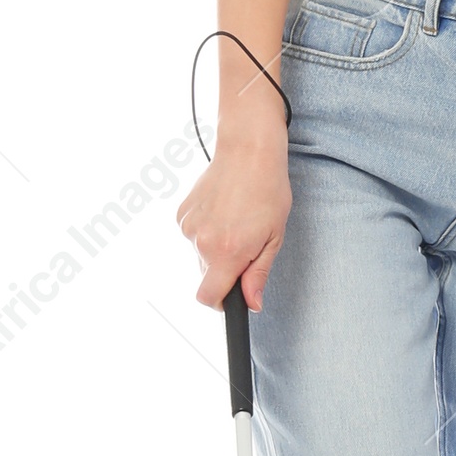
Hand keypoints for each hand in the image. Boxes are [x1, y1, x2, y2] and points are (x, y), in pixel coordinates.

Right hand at [177, 141, 290, 310]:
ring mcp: (188, 226)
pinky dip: (206, 230)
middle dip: (224, 268)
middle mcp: (201, 242)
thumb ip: (258, 274)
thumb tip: (252, 304)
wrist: (248, 152)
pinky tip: (223, 210)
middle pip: (206, 275)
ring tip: (236, 220)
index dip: (220, 302)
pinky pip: (193, 235)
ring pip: (200, 254)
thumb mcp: (273, 238)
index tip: (232, 294)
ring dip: (215, 247)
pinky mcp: (181, 213)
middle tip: (246, 241)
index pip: (207, 297)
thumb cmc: (268, 191)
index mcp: (226, 252)